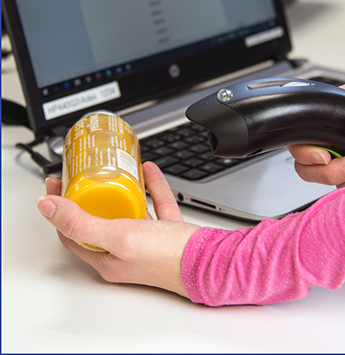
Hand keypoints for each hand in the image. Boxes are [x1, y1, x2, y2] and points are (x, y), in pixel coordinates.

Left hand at [35, 161, 200, 296]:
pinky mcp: (166, 231)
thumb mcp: (116, 237)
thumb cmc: (166, 258)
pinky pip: (155, 204)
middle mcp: (125, 251)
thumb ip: (80, 223)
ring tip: (112, 171)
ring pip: (127, 211)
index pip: (72, 231)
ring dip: (119, 190)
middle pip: (98, 220)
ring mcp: (147, 241)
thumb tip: (46, 207)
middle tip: (81, 175)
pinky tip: (148, 171)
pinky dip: (150, 187)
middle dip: (87, 196)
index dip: (60, 209)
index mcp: (106, 258)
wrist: (209, 261)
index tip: (56, 185)